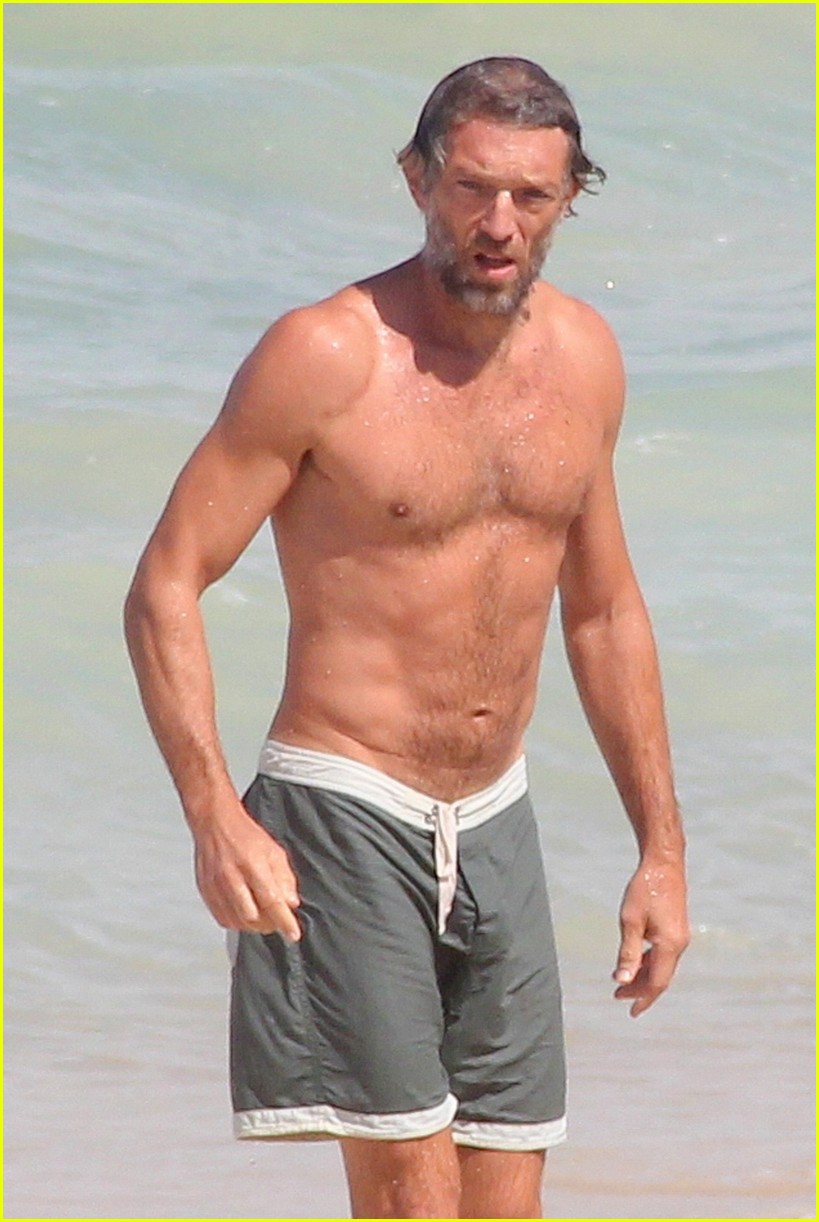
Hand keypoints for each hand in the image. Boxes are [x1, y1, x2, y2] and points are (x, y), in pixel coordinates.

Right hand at [191, 798, 301, 940]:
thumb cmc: (245, 835)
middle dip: (268, 925)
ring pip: (236, 922)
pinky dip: (236, 922)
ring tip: (262, 917)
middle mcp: (232, 877)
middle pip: (252, 917)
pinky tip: (244, 913)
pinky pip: (222, 918)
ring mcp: (216, 886)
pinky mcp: (205, 892)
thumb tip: (291, 903)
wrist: (215, 824)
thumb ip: (285, 878)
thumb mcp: (274, 851)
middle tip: (277, 920)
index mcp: (252, 864)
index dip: (284, 921)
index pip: (271, 900)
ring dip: (253, 926)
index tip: (293, 934)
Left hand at [613, 860, 688, 1016]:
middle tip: (617, 996)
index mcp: (669, 945)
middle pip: (660, 978)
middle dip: (640, 990)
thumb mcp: (630, 921)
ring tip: (622, 982)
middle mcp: (679, 945)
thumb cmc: (645, 889)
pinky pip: (664, 956)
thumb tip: (622, 980)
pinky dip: (650, 964)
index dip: (643, 999)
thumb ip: (628, 952)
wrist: (664, 865)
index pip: (657, 983)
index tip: (630, 1011)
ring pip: (662, 967)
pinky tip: (636, 963)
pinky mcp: (677, 930)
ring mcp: (680, 938)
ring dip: (644, 977)